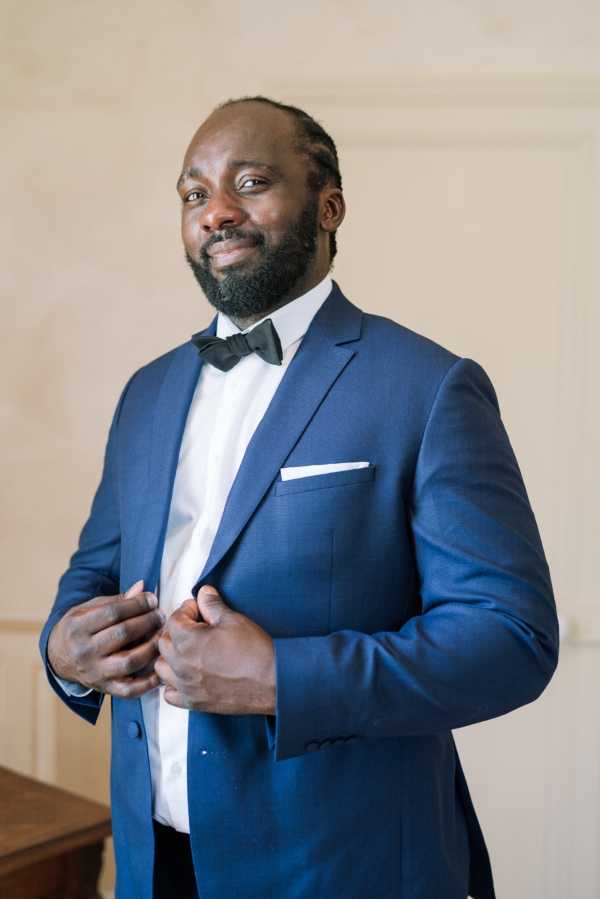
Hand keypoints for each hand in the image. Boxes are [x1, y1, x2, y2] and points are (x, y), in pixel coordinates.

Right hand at [48, 580, 163, 697]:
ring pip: (129, 661)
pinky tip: (160, 668)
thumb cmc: (80, 627)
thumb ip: (117, 600)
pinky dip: (148, 682)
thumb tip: (142, 587)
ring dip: (152, 646)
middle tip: (160, 615)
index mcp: (78, 627)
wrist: (58, 656)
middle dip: (148, 621)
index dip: (137, 604)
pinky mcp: (104, 688)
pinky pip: (129, 690)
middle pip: (123, 634)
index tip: (152, 600)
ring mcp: (94, 672)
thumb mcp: (89, 609)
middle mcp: (84, 651)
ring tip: (162, 635)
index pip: (113, 612)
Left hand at [155, 586, 275, 714]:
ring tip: (190, 651)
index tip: (201, 611)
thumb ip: (212, 604)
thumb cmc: (255, 651)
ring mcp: (186, 686)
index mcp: (188, 641)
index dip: (188, 610)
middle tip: (198, 628)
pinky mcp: (194, 702)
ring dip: (171, 656)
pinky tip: (189, 675)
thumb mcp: (233, 619)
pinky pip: (169, 694)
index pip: (174, 619)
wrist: (273, 682)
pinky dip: (174, 684)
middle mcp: (181, 665)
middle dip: (177, 631)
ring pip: (161, 667)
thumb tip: (204, 593)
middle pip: (164, 642)